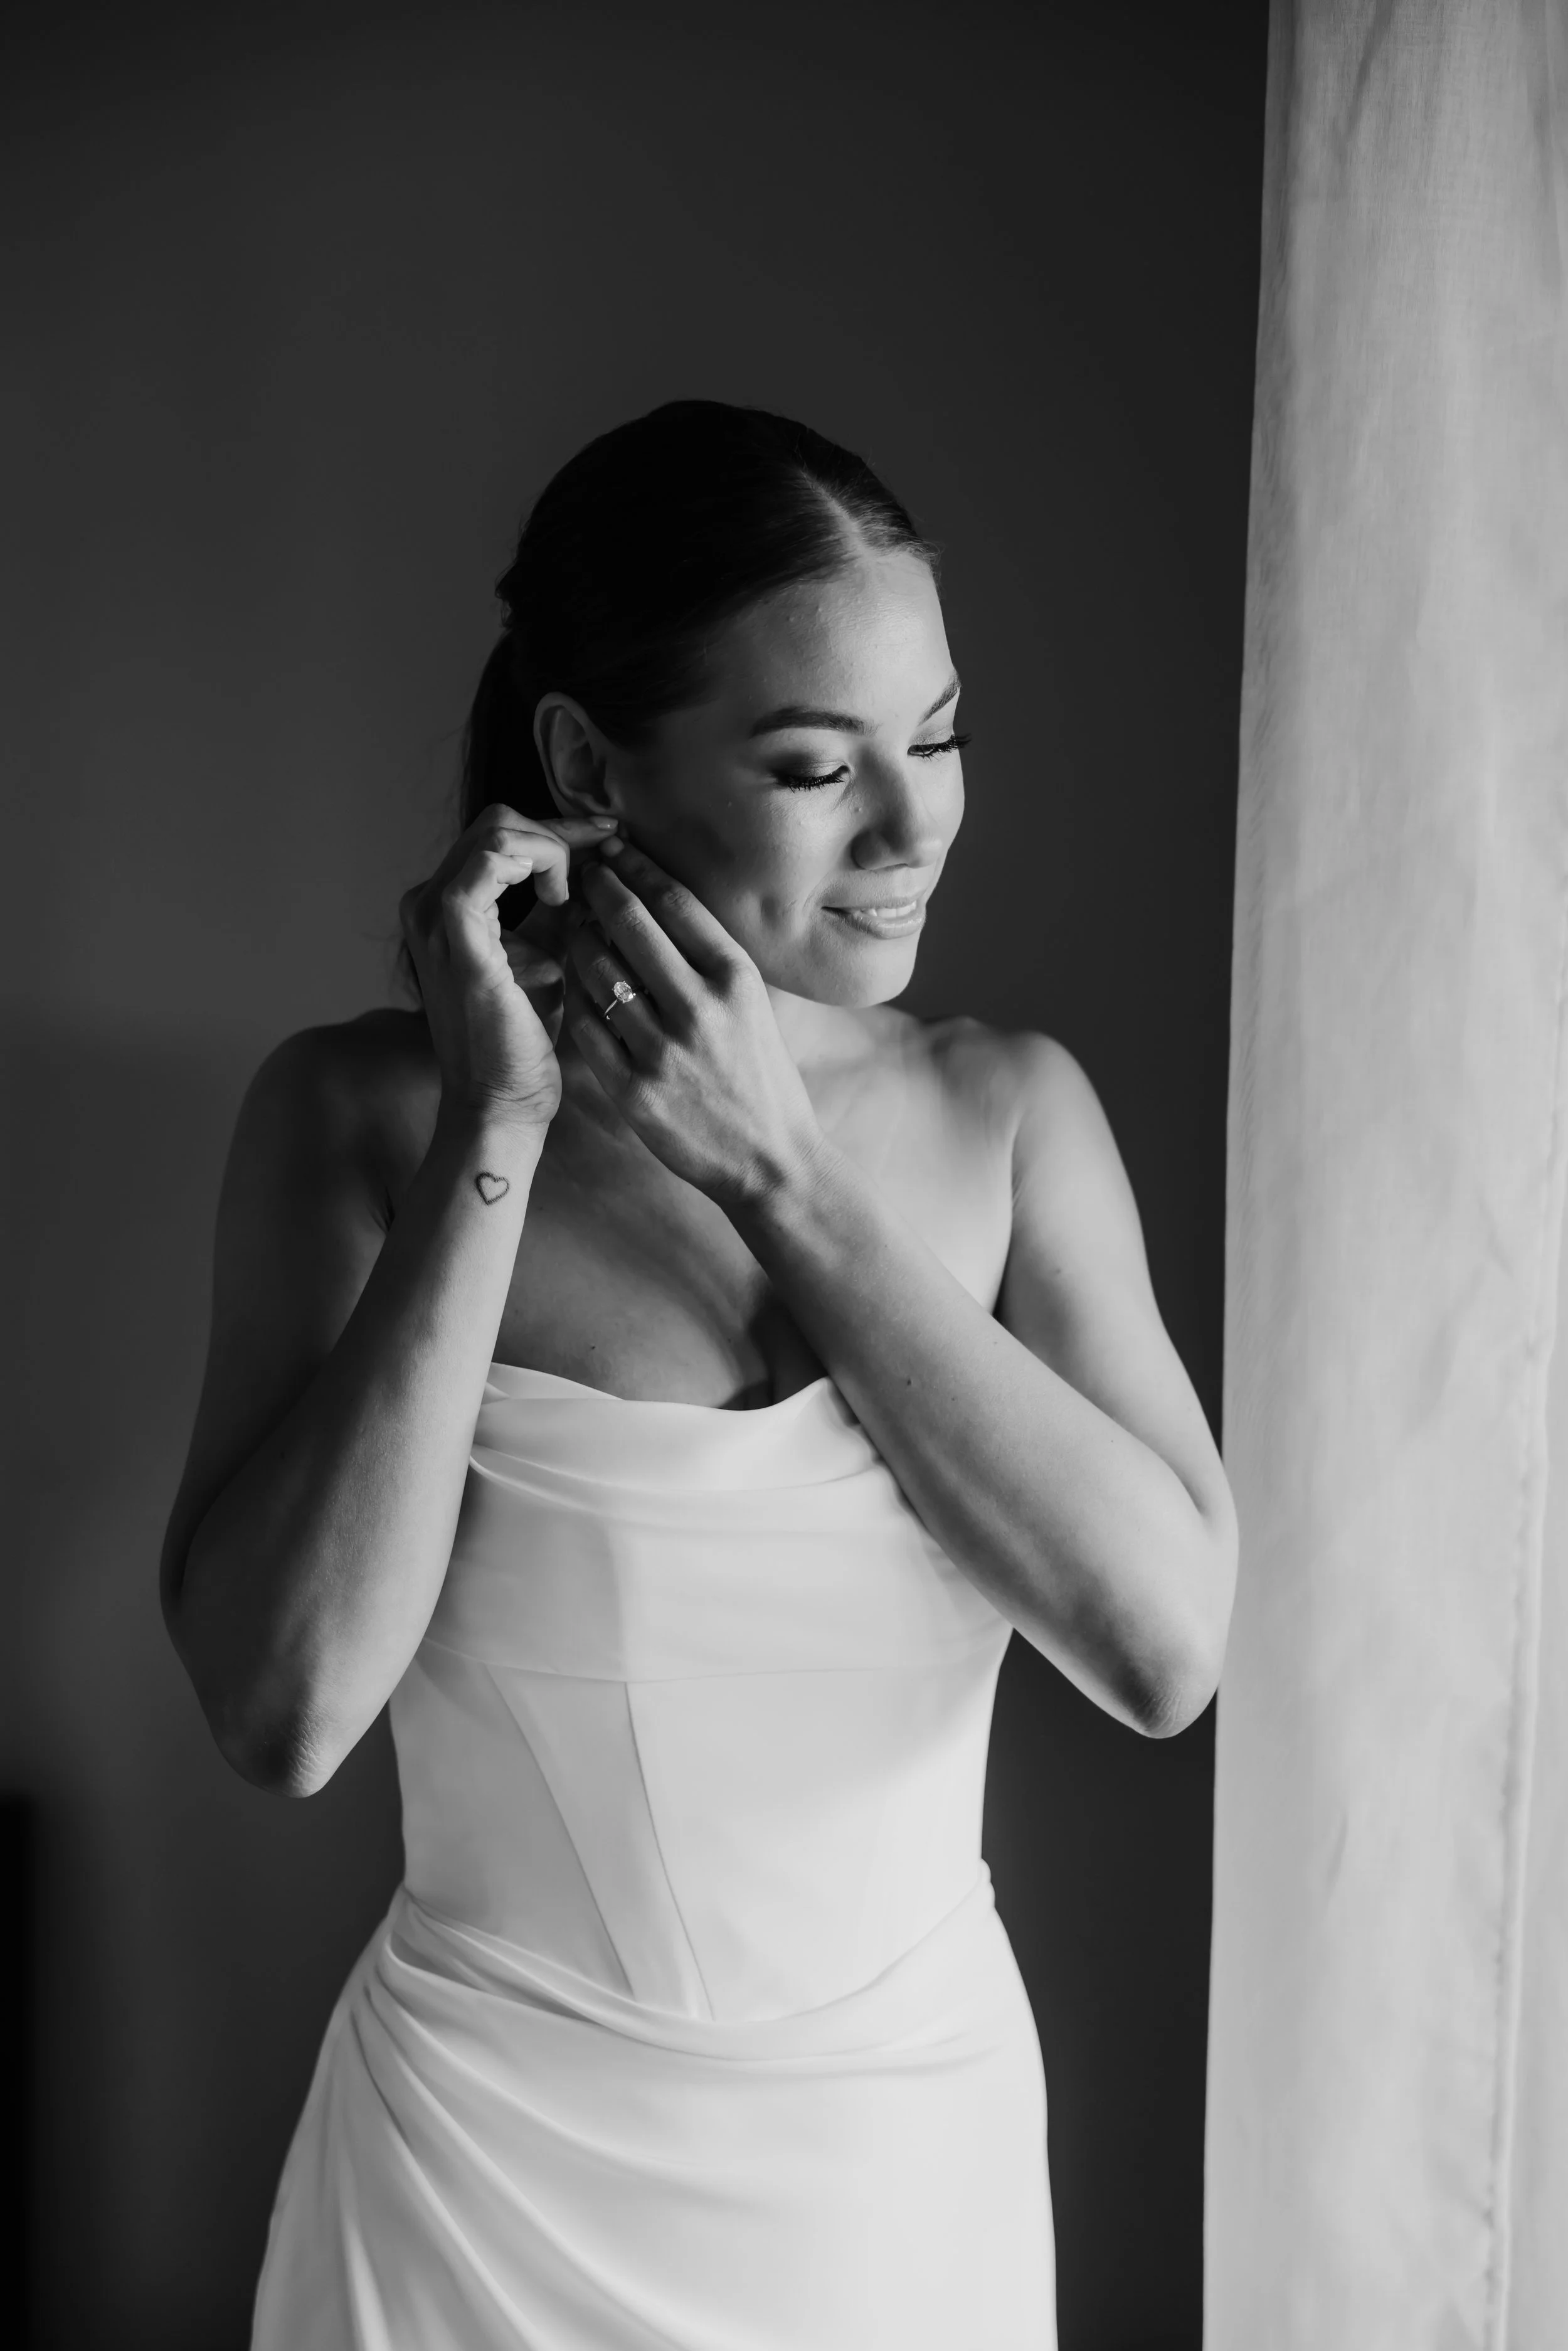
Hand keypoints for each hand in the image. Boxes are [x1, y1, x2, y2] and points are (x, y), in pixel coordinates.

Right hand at [399, 803, 619, 1129]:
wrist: (502, 1097)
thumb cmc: (525, 1035)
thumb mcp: (548, 952)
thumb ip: (561, 907)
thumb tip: (600, 862)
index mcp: (444, 906)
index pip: (499, 836)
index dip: (558, 830)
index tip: (609, 838)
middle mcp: (427, 902)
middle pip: (497, 823)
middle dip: (559, 832)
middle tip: (604, 858)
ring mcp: (433, 915)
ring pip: (496, 832)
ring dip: (551, 849)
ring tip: (576, 894)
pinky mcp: (454, 932)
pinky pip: (492, 860)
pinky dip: (537, 863)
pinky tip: (562, 899)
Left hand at [562, 838, 827, 1210]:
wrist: (771, 1160)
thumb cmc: (762, 1075)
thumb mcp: (753, 1003)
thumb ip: (709, 956)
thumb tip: (658, 899)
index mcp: (735, 978)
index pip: (674, 901)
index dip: (635, 866)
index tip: (612, 848)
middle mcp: (700, 1007)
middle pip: (629, 924)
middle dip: (597, 889)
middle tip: (579, 874)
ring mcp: (663, 1050)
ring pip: (597, 972)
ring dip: (577, 941)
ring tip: (572, 928)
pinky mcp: (634, 1090)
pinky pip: (586, 1028)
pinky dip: (575, 999)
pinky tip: (572, 985)